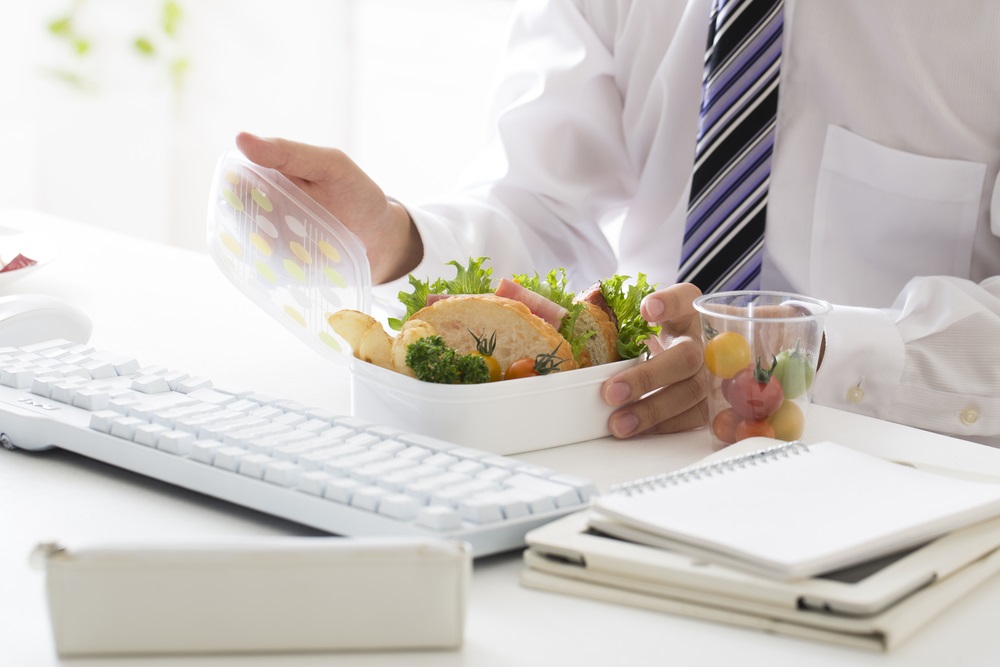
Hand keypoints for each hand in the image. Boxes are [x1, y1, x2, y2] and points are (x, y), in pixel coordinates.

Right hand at [234, 132, 422, 282]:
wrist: (381, 239)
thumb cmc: (357, 195)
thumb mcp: (331, 166)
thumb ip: (290, 153)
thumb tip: (241, 139)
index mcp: (271, 178)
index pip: (237, 180)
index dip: (234, 186)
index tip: (240, 191)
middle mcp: (265, 209)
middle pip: (237, 216)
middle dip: (243, 221)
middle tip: (266, 224)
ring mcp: (272, 239)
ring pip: (250, 244)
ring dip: (259, 247)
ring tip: (283, 246)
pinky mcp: (283, 266)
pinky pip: (268, 269)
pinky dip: (274, 268)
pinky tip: (291, 264)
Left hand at [601, 282, 707, 437]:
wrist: (687, 347)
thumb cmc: (657, 330)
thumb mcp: (643, 315)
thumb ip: (617, 314)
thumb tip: (563, 322)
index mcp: (689, 309)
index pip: (684, 299)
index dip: (668, 304)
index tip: (646, 310)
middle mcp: (706, 339)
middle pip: (686, 357)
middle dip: (646, 378)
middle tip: (610, 392)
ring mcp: (714, 371)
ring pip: (691, 392)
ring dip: (652, 410)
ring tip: (618, 423)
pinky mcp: (712, 399)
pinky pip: (693, 416)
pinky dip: (663, 425)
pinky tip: (637, 429)